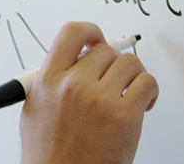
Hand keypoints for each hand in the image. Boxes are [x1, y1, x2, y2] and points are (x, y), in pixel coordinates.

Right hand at [20, 22, 158, 163]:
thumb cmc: (48, 152)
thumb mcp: (34, 107)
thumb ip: (49, 81)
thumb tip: (68, 64)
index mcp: (48, 79)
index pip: (71, 32)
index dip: (90, 31)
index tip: (96, 39)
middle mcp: (72, 84)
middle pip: (105, 49)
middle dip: (112, 62)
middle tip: (113, 77)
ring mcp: (99, 99)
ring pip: (129, 63)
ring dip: (133, 75)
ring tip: (129, 90)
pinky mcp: (124, 116)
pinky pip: (147, 83)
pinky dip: (149, 90)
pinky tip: (141, 102)